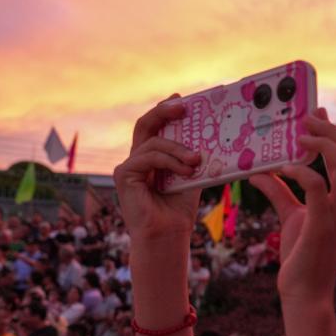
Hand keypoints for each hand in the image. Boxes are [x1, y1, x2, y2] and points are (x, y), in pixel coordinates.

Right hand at [113, 95, 202, 241]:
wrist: (168, 235)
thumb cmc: (179, 210)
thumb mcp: (191, 176)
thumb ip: (192, 156)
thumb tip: (212, 134)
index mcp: (152, 157)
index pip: (156, 127)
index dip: (166, 110)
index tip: (183, 100)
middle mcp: (138, 158)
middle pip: (146, 124)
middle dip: (164, 111)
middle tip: (183, 106)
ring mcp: (129, 166)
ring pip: (153, 143)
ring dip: (177, 149)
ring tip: (195, 161)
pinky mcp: (124, 175)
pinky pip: (147, 157)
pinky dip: (169, 161)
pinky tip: (186, 171)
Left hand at [249, 110, 335, 301]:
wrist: (304, 292)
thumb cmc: (301, 257)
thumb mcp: (292, 216)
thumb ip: (279, 192)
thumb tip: (258, 170)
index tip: (317, 116)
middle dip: (331, 132)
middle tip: (306, 120)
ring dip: (323, 145)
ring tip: (300, 137)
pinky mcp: (323, 224)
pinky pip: (317, 187)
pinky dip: (302, 172)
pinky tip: (284, 169)